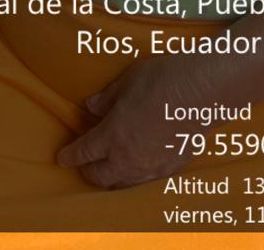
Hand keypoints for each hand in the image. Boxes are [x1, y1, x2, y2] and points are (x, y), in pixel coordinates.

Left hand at [56, 56, 207, 189]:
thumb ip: (107, 98)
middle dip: (89, 171)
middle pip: (101, 176)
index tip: (62, 157)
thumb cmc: (163, 80)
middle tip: (85, 164)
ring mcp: (151, 166)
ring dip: (112, 178)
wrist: (202, 92)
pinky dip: (136, 176)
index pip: (84, 152)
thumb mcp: (128, 81)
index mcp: (113, 135)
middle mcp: (129, 157)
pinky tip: (138, 167)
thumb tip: (91, 107)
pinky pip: (146, 180)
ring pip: (124, 183)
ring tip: (109, 170)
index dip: (70, 155)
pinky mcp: (171, 167)